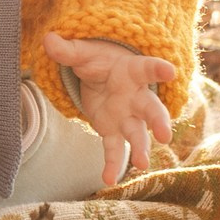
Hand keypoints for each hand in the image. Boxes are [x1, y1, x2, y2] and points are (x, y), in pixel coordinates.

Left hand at [42, 32, 176, 184]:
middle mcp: (136, 97)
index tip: (171, 72)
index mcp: (132, 72)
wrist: (102, 74)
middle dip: (158, 121)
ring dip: (141, 149)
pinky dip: (113, 164)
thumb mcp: (83, 53)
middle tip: (165, 135)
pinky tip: (109, 179)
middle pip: (151, 109)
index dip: (159, 70)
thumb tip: (48, 39)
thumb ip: (68, 50)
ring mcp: (127, 116)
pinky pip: (115, 149)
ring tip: (143, 165)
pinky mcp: (114, 130)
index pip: (147, 69)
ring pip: (138, 133)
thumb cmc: (98, 60)